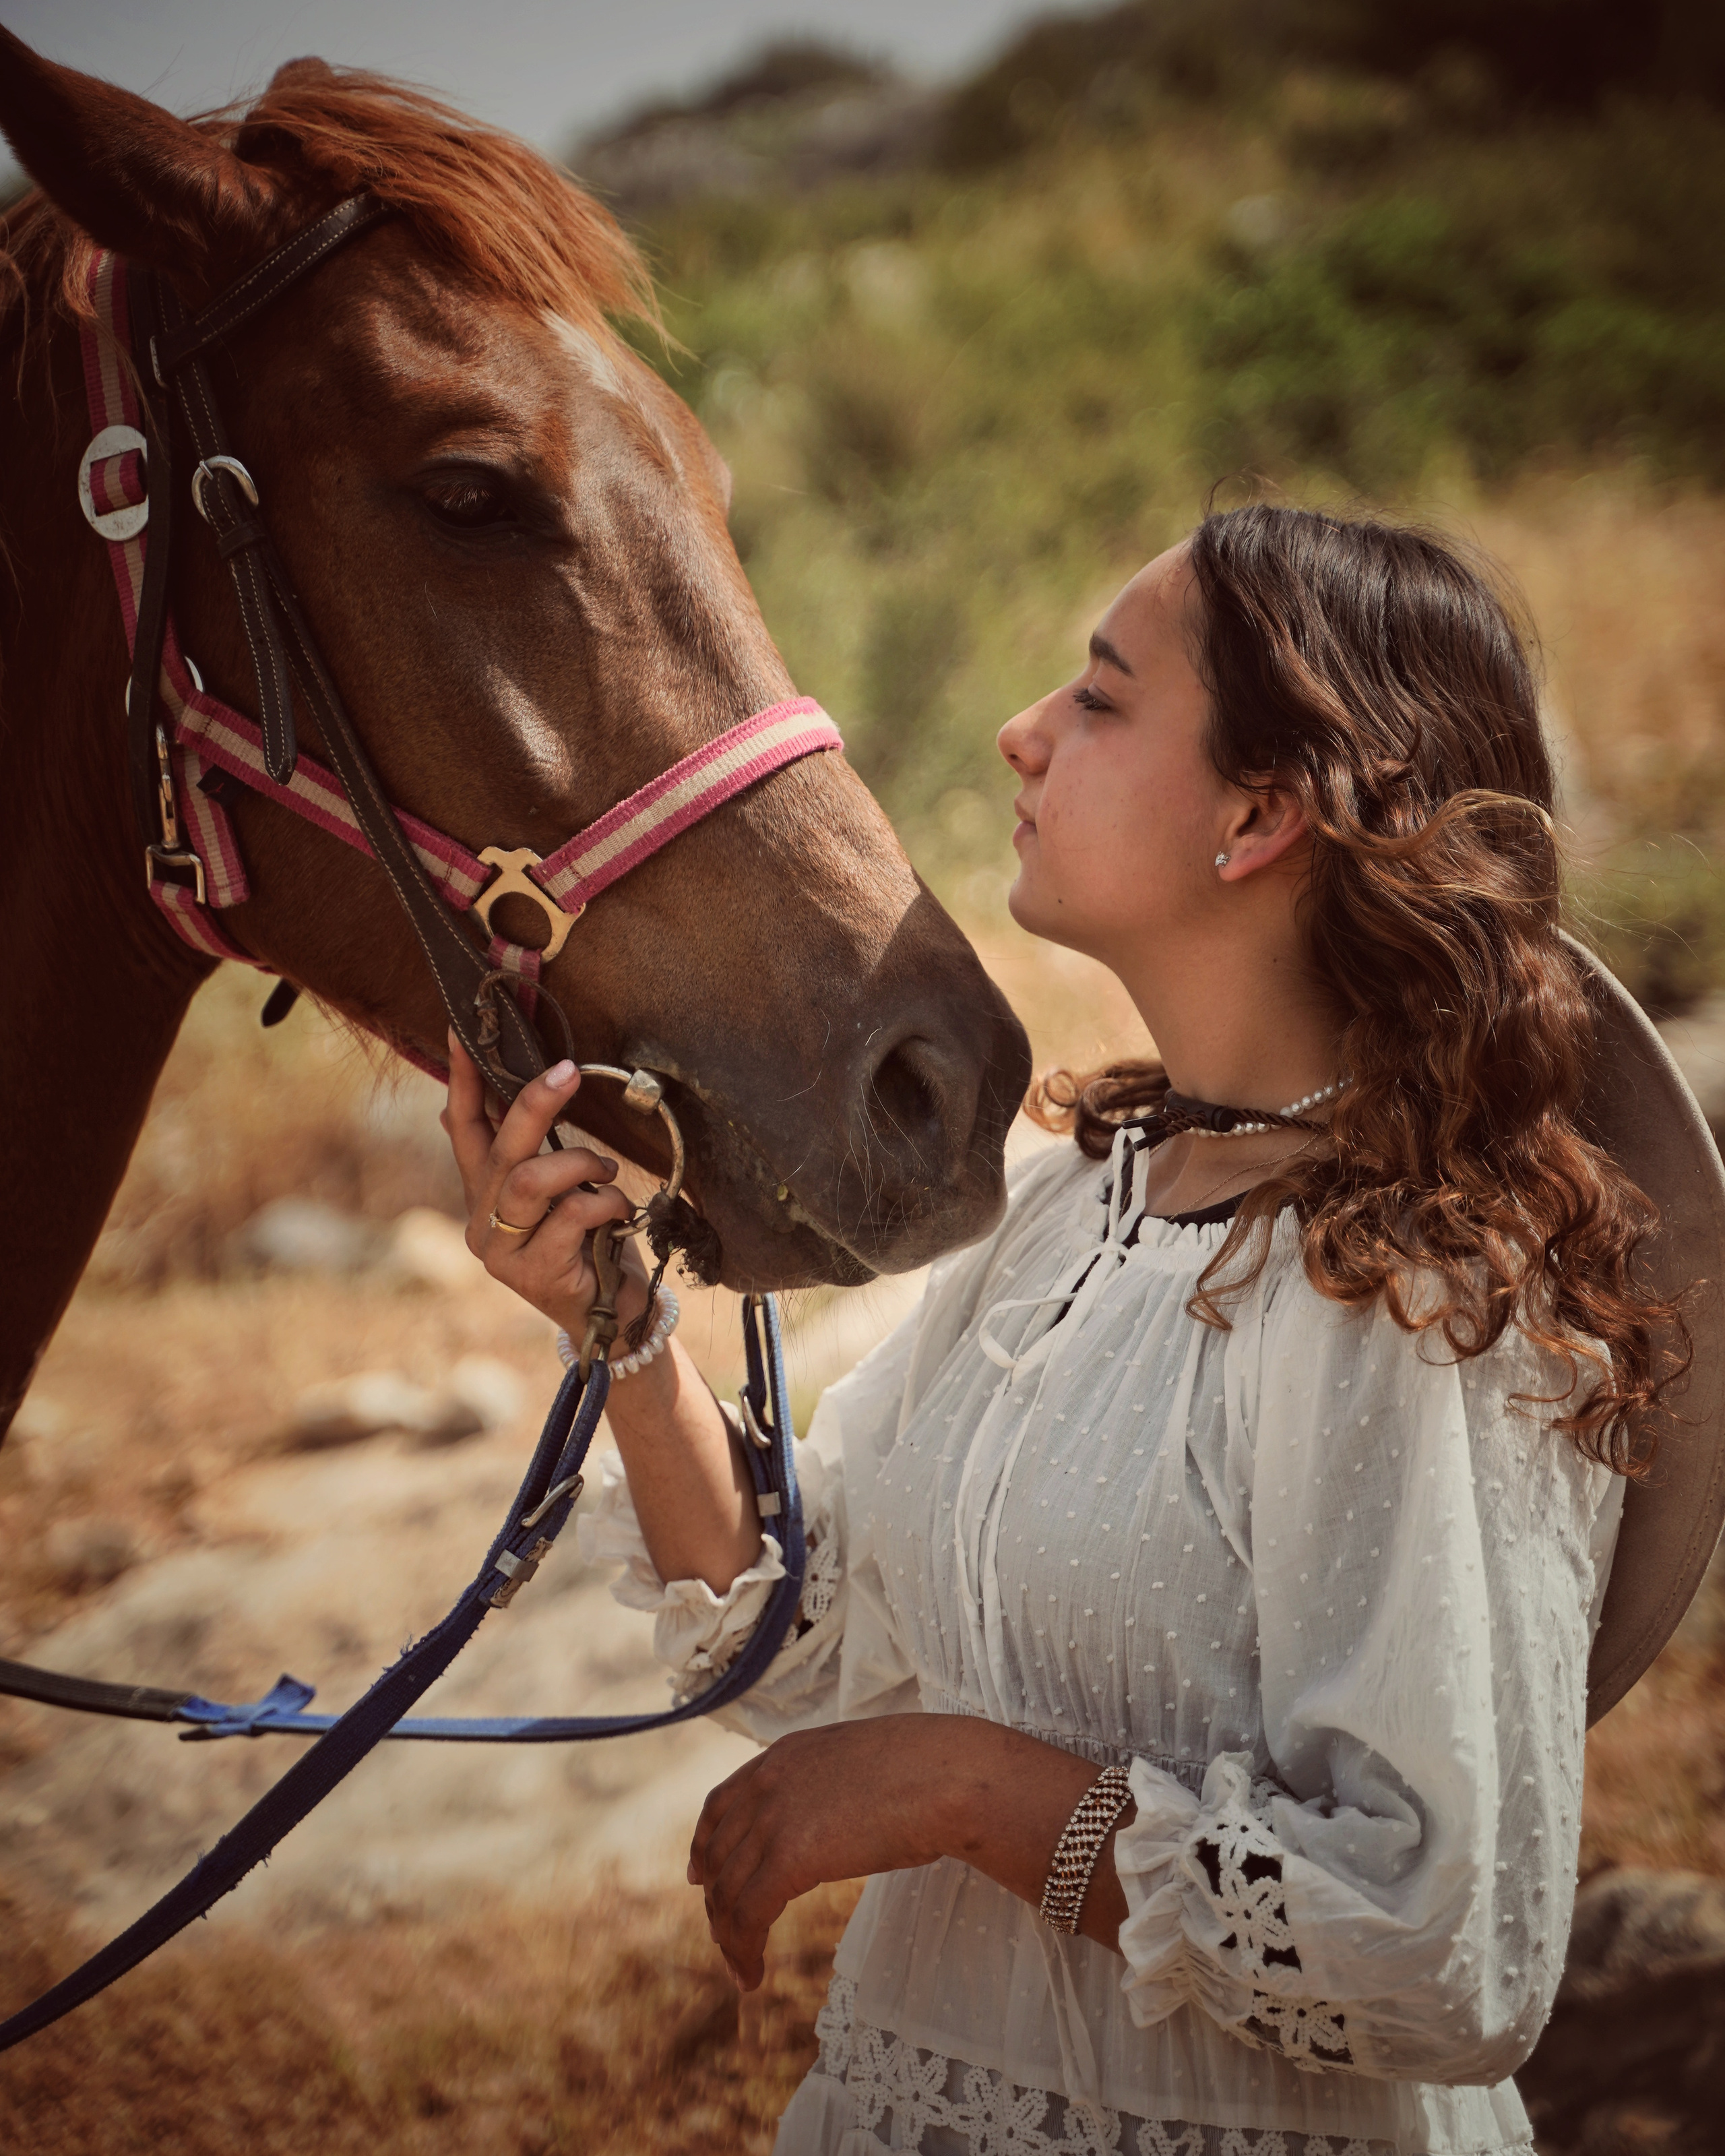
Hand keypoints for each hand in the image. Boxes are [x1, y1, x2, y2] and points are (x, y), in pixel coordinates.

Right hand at [441, 1032, 649, 1341]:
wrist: (614, 1317)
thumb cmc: (588, 1245)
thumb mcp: (556, 1194)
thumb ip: (528, 1156)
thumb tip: (469, 1107)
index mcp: (483, 1193)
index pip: (464, 1127)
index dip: (464, 1080)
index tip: (463, 1032)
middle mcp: (480, 1221)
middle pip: (499, 1147)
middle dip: (533, 1102)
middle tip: (568, 1070)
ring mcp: (502, 1252)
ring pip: (530, 1181)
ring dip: (580, 1164)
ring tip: (607, 1171)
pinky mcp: (533, 1275)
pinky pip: (570, 1216)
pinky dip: (604, 1202)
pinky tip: (619, 1211)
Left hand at [687, 1716, 972, 1989]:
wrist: (948, 1774)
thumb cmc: (929, 1771)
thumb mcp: (862, 1766)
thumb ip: (832, 1786)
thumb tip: (840, 1814)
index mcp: (785, 1755)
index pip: (721, 1804)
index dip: (704, 1844)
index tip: (699, 1876)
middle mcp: (768, 1782)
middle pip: (719, 1853)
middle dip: (716, 1901)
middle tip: (727, 1939)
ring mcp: (775, 1817)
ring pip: (728, 1890)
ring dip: (728, 1937)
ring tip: (742, 1970)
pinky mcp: (789, 1857)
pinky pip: (747, 1915)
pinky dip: (743, 1950)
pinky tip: (753, 1976)